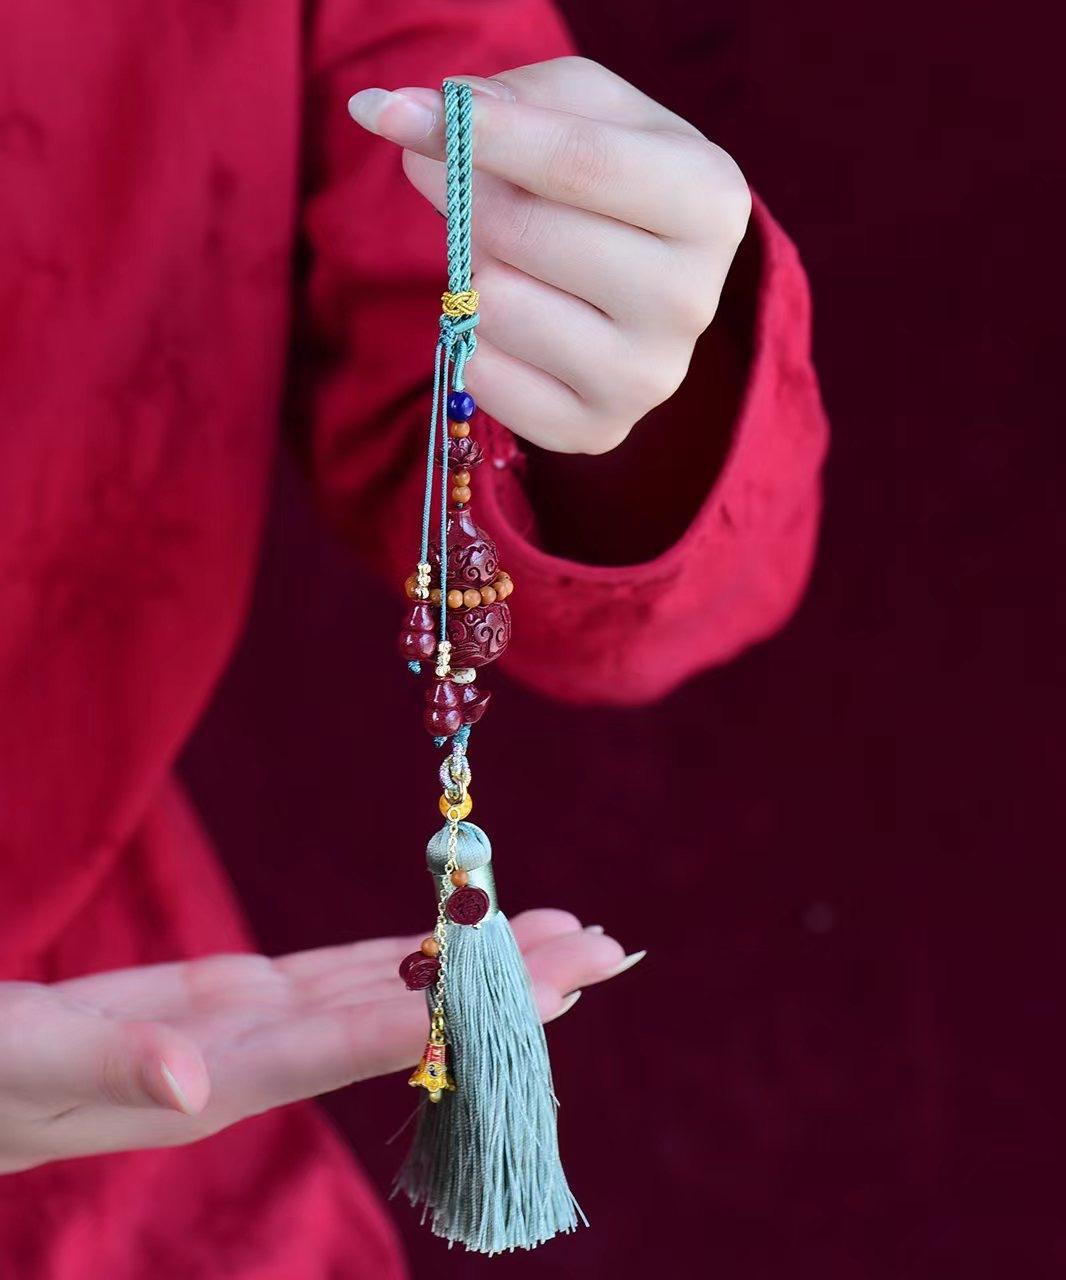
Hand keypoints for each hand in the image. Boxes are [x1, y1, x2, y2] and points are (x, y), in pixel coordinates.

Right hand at [0, 911, 638, 1172]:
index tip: (555, 988)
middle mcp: (252, 1059)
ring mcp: (244, 1030)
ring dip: (469, 963)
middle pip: (400, 1017)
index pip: (360, 1040)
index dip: (461, 1012)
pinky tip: (444, 946)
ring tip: (558, 935)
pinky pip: (332, 977)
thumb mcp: (21, 1064)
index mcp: (215, 1077)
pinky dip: (395, 956)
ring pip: (379, 992)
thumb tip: (189, 1083)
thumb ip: (103, 1065)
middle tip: (608, 949)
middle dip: (506, 984)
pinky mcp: (223, 1003)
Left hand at [348, 56, 749, 454]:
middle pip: (524, 232)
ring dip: (476, 273)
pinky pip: (483, 375)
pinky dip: (474, 341)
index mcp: (710, 202)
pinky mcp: (597, 430)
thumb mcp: (585, 112)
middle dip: (469, 199)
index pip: (578, 161)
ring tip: (511, 263)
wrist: (647, 285)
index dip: (480, 132)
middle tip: (466, 188)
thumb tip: (398, 114)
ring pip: (496, 304)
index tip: (398, 112)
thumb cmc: (610, 182)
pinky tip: (514, 325)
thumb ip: (508, 97)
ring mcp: (647, 377)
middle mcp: (691, 299)